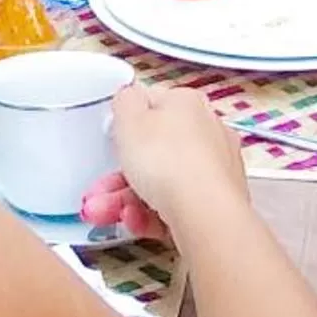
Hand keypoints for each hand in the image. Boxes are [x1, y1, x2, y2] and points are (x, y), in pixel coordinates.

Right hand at [79, 83, 250, 243]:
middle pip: (154, 152)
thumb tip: (128, 96)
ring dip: (128, 198)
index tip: (113, 141)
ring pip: (162, 182)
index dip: (126, 125)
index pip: (152, 106)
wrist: (206, 214)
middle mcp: (207, 132)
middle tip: (100, 191)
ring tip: (107, 213)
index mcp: (188, 104)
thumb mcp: (129, 119)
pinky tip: (137, 221)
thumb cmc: (172, 163)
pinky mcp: (216, 202)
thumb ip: (125, 100)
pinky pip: (176, 206)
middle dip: (120, 174)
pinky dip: (153, 214)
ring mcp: (215, 169)